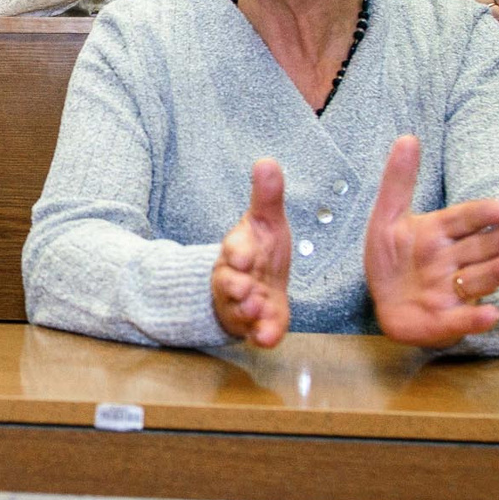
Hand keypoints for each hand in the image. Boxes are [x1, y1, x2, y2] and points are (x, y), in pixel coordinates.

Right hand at [211, 159, 294, 347]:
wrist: (254, 285)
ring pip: (241, 310)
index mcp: (238, 251)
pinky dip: (262, 335)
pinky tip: (268, 338)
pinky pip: (257, 333)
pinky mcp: (257, 326)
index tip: (242, 255)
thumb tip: (267, 161)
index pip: (234, 249)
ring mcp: (244, 305)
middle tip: (245, 288)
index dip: (237, 252)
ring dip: (248, 311)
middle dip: (236, 286)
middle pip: (229, 283)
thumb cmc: (260, 250)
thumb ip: (267, 196)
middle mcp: (236, 279)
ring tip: (257, 309)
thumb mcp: (265, 221)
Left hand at [362, 135, 498, 349]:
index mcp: (441, 232)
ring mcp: (452, 290)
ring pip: (478, 279)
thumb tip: (408, 136)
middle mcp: (453, 260)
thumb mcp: (387, 217)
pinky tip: (492, 315)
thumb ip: (398, 180)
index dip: (484, 214)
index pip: (466, 218)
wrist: (384, 300)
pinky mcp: (445, 321)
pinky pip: (462, 319)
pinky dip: (476, 318)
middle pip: (480, 248)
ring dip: (497, 273)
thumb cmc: (391, 258)